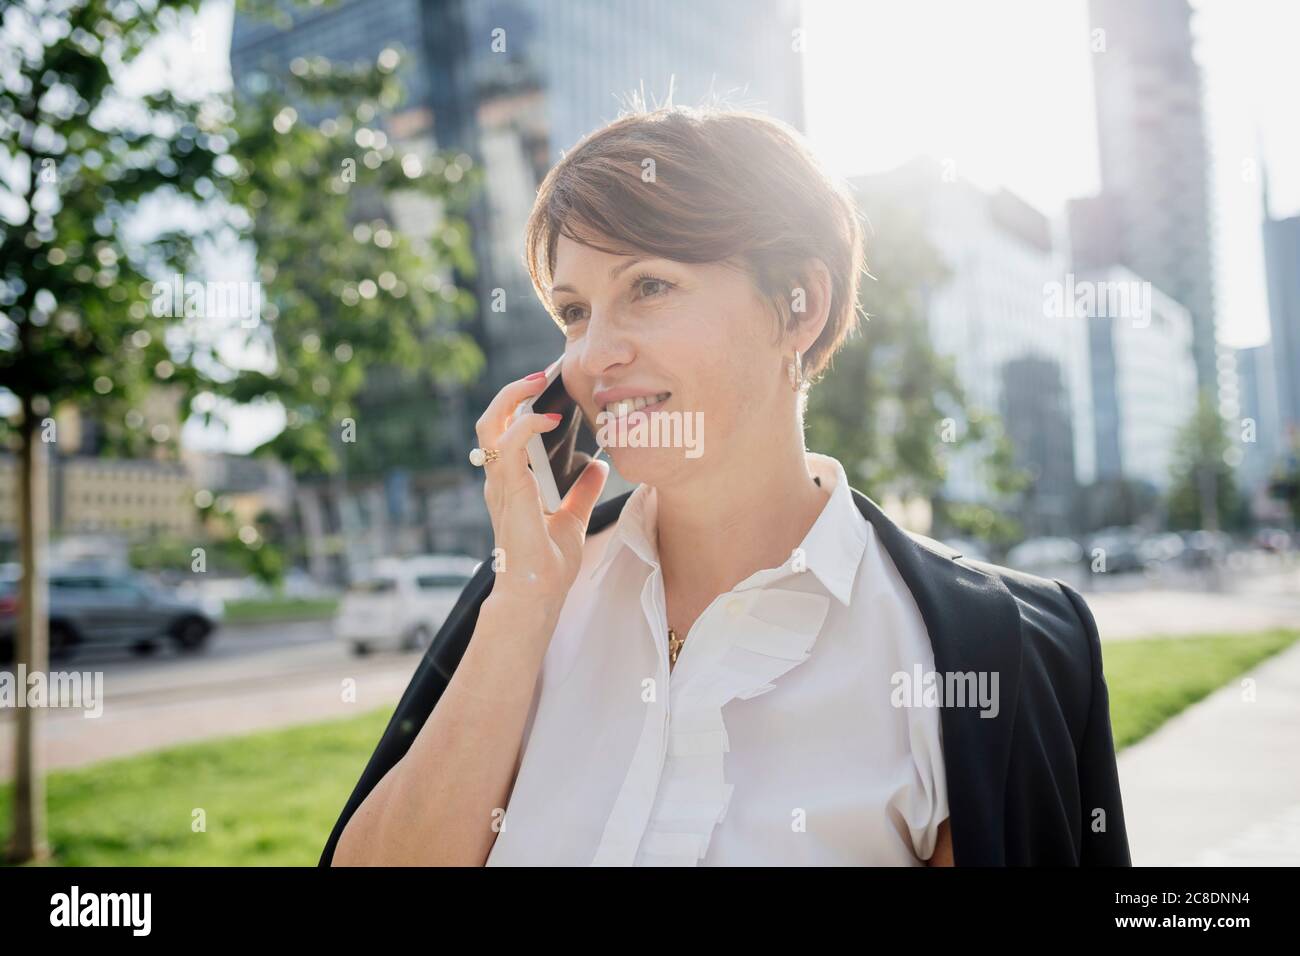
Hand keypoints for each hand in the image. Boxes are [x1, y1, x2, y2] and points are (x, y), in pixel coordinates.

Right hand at [475, 371, 608, 613]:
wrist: (537, 594)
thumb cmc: (548, 565)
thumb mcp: (573, 519)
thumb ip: (582, 491)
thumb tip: (599, 467)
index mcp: (510, 483)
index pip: (504, 432)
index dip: (519, 405)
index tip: (545, 386)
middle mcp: (499, 479)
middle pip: (490, 420)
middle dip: (512, 392)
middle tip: (540, 374)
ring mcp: (500, 484)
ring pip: (490, 424)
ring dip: (513, 397)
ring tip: (538, 380)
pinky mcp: (510, 491)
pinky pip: (509, 445)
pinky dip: (527, 425)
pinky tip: (549, 418)